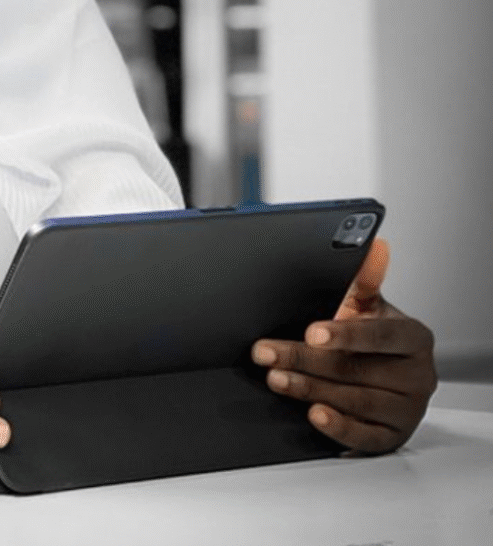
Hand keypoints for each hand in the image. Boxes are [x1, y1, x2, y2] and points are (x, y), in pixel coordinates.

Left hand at [252, 238, 436, 453]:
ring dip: (310, 389)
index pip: (381, 335)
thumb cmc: (371, 335)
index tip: (312, 332)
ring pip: (355, 401)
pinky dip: (338, 427)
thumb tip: (374, 246)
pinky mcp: (392, 437)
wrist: (387, 375)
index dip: (346, 334)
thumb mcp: (368, 305)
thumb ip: (366, 278)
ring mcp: (408, 410)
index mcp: (414, 338)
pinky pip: (365, 437)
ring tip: (275, 377)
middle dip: (305, 359)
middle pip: (356, 368)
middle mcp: (418, 376)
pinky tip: (314, 413)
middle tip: (266, 352)